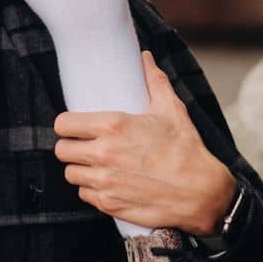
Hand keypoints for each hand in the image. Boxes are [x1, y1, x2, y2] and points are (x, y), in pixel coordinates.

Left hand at [53, 51, 236, 232]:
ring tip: (94, 164)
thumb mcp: (171, 109)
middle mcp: (103, 154)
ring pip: (71, 174)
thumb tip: (145, 57)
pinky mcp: (110, 204)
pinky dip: (91, 189)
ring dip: (80, 169)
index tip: (74, 126)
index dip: (67, 125)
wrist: (200, 192)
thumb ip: (154, 80)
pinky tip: (106, 182)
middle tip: (83, 145)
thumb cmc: (186, 149)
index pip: (63, 124)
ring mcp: (105, 182)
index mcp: (113, 126)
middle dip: (71, 146)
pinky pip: (84, 195)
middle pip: (62, 150)